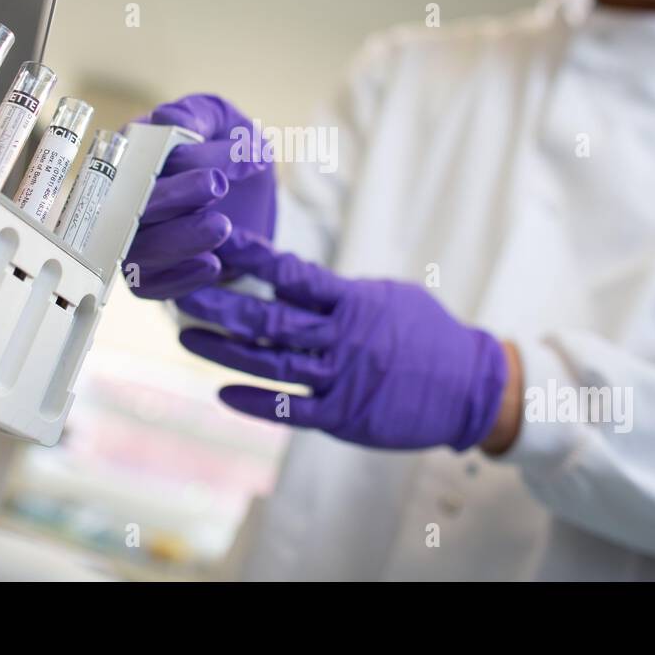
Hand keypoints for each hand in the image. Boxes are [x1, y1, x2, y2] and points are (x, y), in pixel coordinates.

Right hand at [124, 95, 276, 299]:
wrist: (253, 194)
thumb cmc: (228, 146)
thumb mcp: (222, 121)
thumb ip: (197, 115)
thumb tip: (166, 118)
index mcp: (132, 153)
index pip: (133, 162)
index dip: (163, 166)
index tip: (210, 172)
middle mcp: (123, 197)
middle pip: (130, 205)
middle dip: (173, 198)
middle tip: (216, 188)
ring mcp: (133, 237)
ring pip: (138, 250)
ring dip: (179, 240)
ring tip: (222, 226)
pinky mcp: (150, 272)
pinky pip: (150, 286)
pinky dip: (179, 279)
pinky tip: (213, 265)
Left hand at [175, 232, 509, 450]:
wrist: (472, 388)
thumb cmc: (428, 335)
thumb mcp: (391, 297)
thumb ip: (343, 292)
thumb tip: (298, 278)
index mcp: (353, 301)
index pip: (293, 273)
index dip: (253, 257)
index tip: (219, 239)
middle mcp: (343, 337)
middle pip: (271, 318)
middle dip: (223, 305)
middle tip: (182, 291)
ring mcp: (342, 378)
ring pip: (273, 363)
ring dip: (226, 352)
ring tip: (188, 338)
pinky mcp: (345, 415)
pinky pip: (292, 410)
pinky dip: (257, 404)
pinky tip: (223, 395)